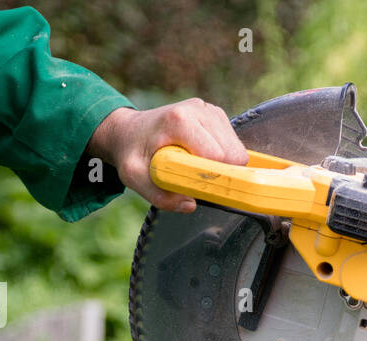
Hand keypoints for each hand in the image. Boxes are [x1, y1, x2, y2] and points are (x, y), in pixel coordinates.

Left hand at [89, 101, 248, 212]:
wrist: (129, 131)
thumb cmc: (132, 151)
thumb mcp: (134, 176)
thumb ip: (159, 195)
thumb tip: (190, 204)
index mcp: (179, 120)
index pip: (217, 155)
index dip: (212, 176)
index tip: (198, 185)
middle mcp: (198, 109)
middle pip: (232, 152)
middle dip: (220, 172)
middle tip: (195, 177)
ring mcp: (209, 110)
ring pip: (237, 149)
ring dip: (222, 165)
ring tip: (196, 165)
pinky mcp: (216, 115)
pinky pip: (234, 144)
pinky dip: (223, 157)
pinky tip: (201, 156)